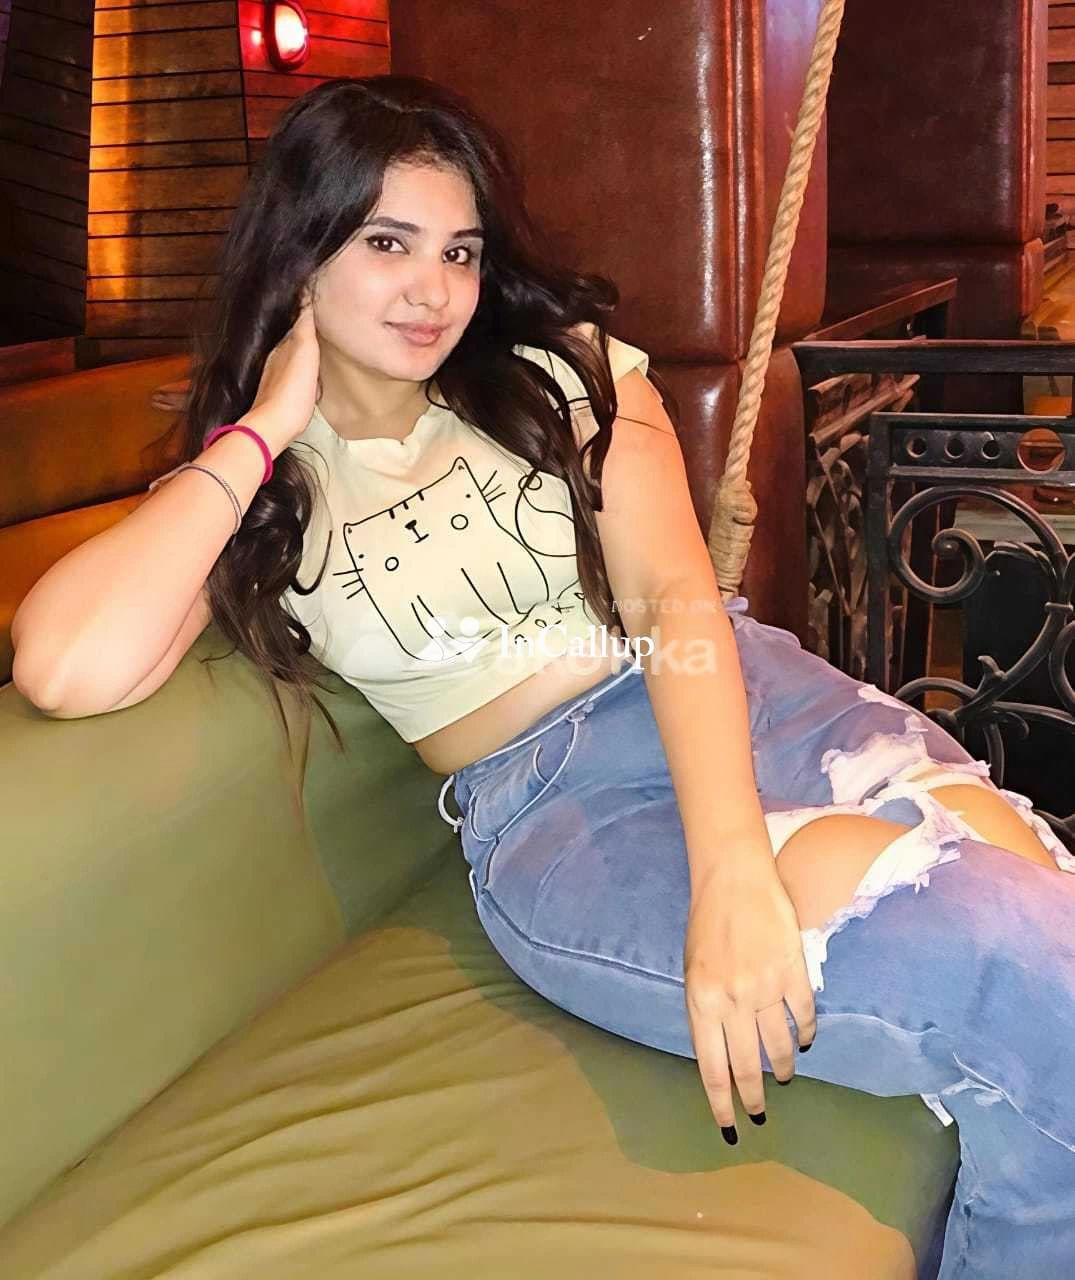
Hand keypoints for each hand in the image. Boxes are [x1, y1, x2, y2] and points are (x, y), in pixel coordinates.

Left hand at [240, 296, 320, 454]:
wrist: (274, 426)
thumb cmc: (292, 390)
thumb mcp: (303, 352)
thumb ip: (304, 326)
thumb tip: (305, 295)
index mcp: (282, 347)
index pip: (297, 324)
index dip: (308, 315)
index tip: (320, 305)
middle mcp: (276, 360)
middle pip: (294, 341)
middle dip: (307, 333)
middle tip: (326, 327)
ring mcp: (276, 380)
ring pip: (293, 359)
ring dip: (305, 353)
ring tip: (321, 350)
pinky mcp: (281, 398)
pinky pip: (295, 377)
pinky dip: (303, 371)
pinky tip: (310, 377)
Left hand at [684, 839, 815, 1142]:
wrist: (734, 878)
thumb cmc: (706, 922)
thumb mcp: (692, 970)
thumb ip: (706, 1009)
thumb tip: (721, 1048)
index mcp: (701, 1001)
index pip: (711, 1067)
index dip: (720, 1102)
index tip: (728, 1126)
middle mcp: (732, 1001)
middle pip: (747, 1065)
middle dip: (754, 1096)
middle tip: (761, 1113)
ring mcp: (766, 988)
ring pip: (780, 1046)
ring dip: (783, 1067)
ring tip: (785, 1077)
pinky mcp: (794, 972)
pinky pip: (803, 1016)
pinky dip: (805, 1034)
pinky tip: (804, 1042)